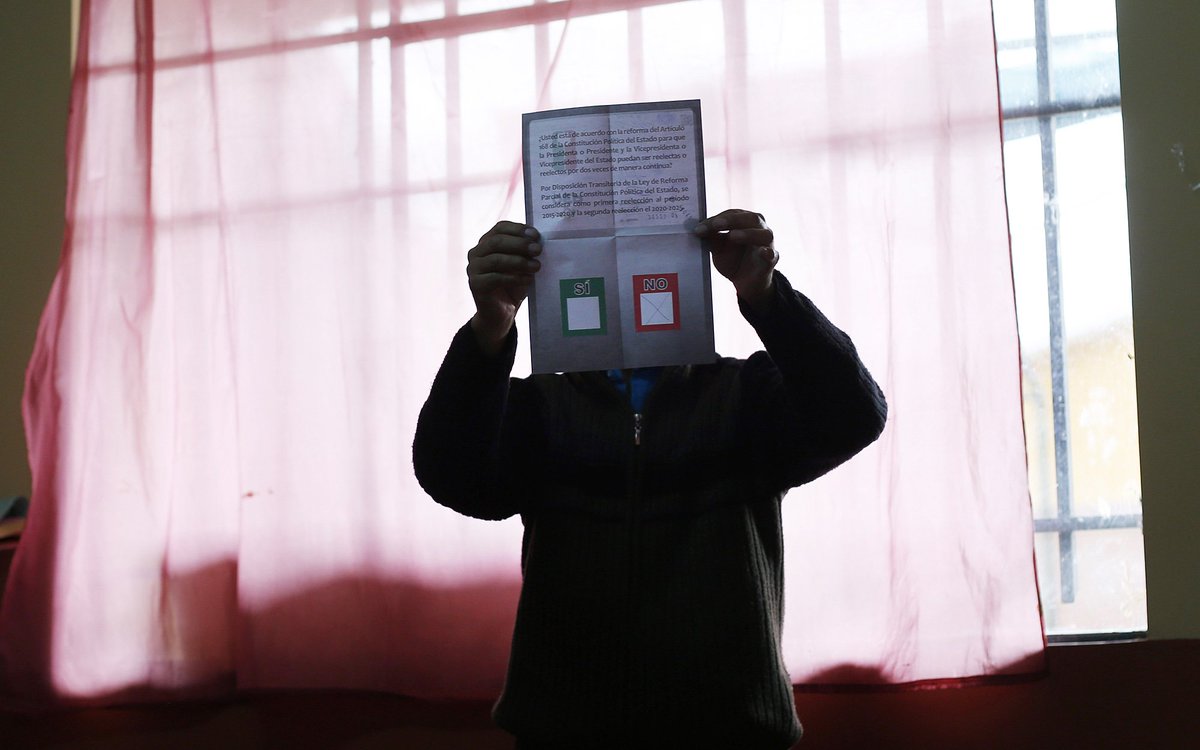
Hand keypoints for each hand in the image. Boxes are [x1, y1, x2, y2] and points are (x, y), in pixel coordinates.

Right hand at [467, 221, 541, 353]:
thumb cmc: (513, 285)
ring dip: (519, 262)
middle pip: (496, 241)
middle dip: (519, 244)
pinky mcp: (475, 285)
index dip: (518, 229)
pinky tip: (528, 280)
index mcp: (487, 242)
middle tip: (538, 250)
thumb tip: (539, 242)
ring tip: (536, 266)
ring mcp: (473, 269)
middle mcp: (476, 253)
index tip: (536, 235)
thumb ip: (526, 252)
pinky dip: (514, 278)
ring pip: (495, 259)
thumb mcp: (521, 265)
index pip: (500, 228)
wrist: (502, 312)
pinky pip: (495, 278)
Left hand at [693, 209, 777, 311]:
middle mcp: (759, 229)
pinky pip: (772, 255)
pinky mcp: (770, 261)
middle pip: (751, 218)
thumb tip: (699, 229)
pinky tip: (763, 252)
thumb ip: (712, 238)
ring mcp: (767, 244)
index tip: (700, 228)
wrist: (745, 282)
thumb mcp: (719, 248)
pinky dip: (768, 253)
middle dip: (732, 220)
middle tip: (716, 224)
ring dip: (748, 233)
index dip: (716, 219)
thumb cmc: (733, 259)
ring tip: (733, 236)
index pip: (732, 214)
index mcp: (746, 221)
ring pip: (764, 234)